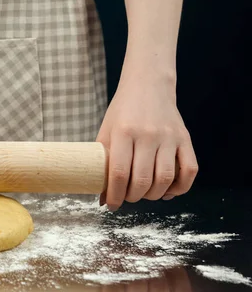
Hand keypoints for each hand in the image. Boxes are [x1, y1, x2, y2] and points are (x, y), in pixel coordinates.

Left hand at [97, 55, 197, 210]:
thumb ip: (102, 162)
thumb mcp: (106, 131)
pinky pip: (189, 171)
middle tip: (127, 197)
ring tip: (144, 193)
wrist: (148, 86)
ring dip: (153, 195)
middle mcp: (148, 134)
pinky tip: (167, 191)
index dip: (115, 195)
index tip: (112, 205)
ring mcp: (169, 136)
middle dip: (133, 197)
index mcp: (123, 132)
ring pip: (165, 179)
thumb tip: (103, 198)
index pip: (119, 173)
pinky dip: (179, 187)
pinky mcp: (185, 138)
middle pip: (143, 179)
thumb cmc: (122, 112)